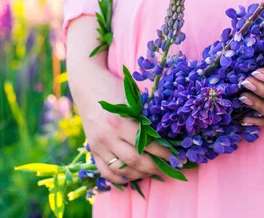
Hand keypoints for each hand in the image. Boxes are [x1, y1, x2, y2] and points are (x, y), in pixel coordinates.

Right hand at [66, 43, 170, 183]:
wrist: (87, 85)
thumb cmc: (114, 88)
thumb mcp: (132, 99)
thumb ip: (145, 118)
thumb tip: (168, 135)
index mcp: (119, 123)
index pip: (146, 145)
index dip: (163, 153)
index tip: (175, 156)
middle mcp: (107, 138)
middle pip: (135, 162)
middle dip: (155, 167)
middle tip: (169, 167)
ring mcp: (98, 146)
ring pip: (121, 170)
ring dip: (140, 174)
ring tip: (154, 172)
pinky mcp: (92, 150)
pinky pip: (106, 172)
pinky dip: (120, 178)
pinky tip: (133, 176)